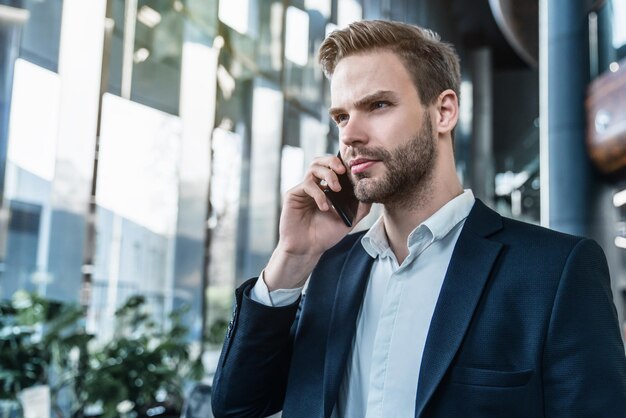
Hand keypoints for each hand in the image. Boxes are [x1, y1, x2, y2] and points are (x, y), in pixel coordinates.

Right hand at [264, 155, 370, 289]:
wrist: (308, 249)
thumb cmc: (325, 235)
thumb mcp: (349, 220)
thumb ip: (360, 207)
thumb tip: (370, 191)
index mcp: (327, 188)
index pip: (334, 167)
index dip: (343, 164)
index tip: (354, 168)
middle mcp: (315, 186)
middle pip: (321, 161)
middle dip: (333, 161)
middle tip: (343, 171)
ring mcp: (303, 189)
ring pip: (313, 167)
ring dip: (328, 174)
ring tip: (336, 189)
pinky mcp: (293, 194)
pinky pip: (307, 184)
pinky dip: (318, 193)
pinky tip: (325, 207)